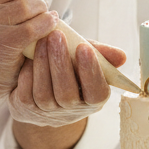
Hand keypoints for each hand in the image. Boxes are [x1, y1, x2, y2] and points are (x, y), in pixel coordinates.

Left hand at [8, 29, 127, 126]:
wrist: (42, 84)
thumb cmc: (70, 67)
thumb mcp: (85, 59)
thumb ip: (100, 55)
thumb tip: (121, 56)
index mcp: (93, 100)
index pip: (96, 92)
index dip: (90, 72)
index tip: (84, 48)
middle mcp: (72, 111)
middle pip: (67, 93)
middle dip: (61, 63)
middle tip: (56, 36)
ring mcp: (48, 113)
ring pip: (44, 94)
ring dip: (42, 65)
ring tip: (41, 40)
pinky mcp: (27, 109)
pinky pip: (26, 94)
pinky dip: (28, 74)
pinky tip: (28, 57)